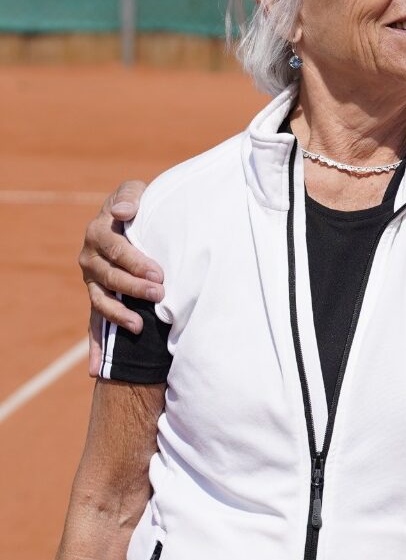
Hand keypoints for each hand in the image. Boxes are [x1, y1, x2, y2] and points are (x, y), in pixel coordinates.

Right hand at [79, 180, 161, 374]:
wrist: (134, 217)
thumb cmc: (139, 204)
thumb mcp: (135, 191)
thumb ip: (130, 197)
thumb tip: (123, 212)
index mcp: (99, 234)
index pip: (117, 250)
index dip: (137, 262)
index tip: (160, 273)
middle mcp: (91, 260)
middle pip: (110, 278)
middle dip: (135, 288)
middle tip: (160, 293)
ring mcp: (93, 282)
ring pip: (101, 302)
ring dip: (119, 316)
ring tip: (141, 326)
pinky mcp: (100, 299)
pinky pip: (94, 324)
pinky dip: (96, 347)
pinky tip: (97, 369)